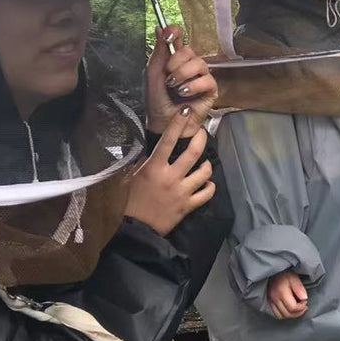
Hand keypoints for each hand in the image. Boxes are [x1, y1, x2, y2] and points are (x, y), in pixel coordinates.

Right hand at [124, 111, 215, 235]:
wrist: (135, 229)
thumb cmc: (129, 202)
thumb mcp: (130, 178)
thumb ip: (142, 163)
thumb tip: (150, 150)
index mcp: (154, 168)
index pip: (167, 140)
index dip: (177, 124)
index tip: (186, 111)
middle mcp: (171, 177)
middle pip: (193, 153)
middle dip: (201, 139)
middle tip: (203, 133)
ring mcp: (182, 192)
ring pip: (204, 173)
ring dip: (207, 165)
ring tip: (205, 163)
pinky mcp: (188, 206)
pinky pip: (207, 194)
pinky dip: (210, 187)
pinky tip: (208, 183)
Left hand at [146, 25, 215, 137]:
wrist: (164, 124)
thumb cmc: (158, 102)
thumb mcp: (153, 75)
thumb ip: (158, 52)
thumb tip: (160, 28)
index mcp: (174, 60)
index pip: (179, 38)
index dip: (175, 32)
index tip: (169, 34)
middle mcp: (189, 66)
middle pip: (189, 50)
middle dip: (176, 62)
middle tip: (168, 76)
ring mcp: (201, 77)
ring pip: (199, 63)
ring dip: (183, 74)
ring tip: (175, 87)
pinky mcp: (210, 90)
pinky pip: (206, 80)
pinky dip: (193, 86)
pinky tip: (184, 94)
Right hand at [267, 271, 308, 319]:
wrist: (272, 272)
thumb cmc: (284, 274)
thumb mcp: (294, 277)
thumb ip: (300, 288)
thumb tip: (305, 299)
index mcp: (281, 292)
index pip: (293, 308)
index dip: (301, 307)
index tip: (305, 301)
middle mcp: (274, 299)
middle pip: (287, 314)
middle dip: (298, 312)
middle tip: (304, 306)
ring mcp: (270, 301)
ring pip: (281, 316)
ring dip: (291, 315)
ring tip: (298, 309)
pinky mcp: (268, 303)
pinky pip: (276, 314)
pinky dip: (284, 315)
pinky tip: (289, 310)